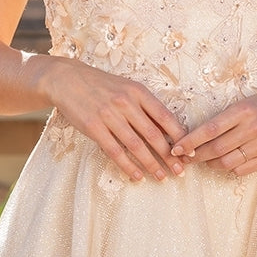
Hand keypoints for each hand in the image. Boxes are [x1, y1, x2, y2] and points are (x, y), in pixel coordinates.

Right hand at [46, 58, 186, 181]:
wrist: (68, 80)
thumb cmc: (102, 86)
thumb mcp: (127, 88)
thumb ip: (146, 106)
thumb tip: (169, 129)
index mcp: (138, 92)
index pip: (165, 117)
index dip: (180, 136)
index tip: (189, 151)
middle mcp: (126, 103)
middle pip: (154, 134)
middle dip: (170, 155)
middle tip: (180, 170)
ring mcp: (109, 115)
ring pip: (136, 146)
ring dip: (151, 164)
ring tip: (162, 176)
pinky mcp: (94, 127)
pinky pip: (115, 151)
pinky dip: (128, 166)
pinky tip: (137, 176)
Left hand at [171, 88, 256, 175]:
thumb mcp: (244, 103)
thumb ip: (223, 119)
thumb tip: (196, 137)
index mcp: (243, 111)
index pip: (210, 130)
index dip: (190, 142)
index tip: (176, 148)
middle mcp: (253, 128)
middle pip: (216, 149)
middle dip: (196, 156)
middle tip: (183, 158)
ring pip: (227, 163)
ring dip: (211, 164)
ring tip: (205, 160)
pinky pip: (242, 170)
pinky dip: (229, 168)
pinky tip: (225, 162)